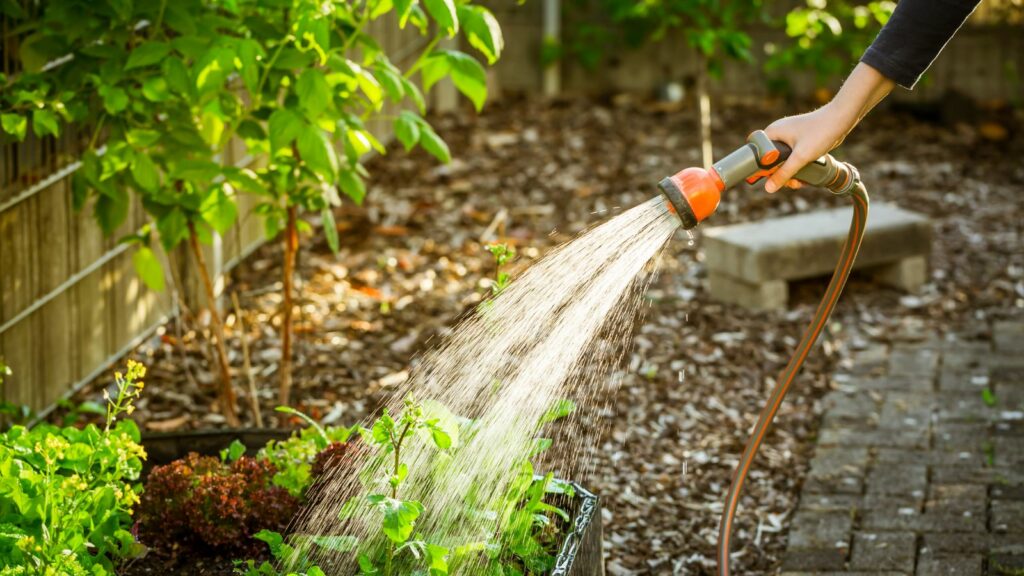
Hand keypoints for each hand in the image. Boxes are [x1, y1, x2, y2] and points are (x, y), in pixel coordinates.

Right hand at [761, 62, 894, 192]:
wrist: (841, 119)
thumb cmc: (820, 132)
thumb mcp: (800, 157)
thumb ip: (784, 173)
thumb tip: (768, 188)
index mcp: (772, 132)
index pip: (757, 153)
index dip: (761, 168)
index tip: (770, 179)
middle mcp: (779, 133)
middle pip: (770, 160)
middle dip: (779, 174)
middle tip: (789, 183)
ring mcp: (790, 137)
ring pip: (783, 161)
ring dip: (790, 173)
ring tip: (799, 181)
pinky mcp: (800, 141)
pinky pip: (793, 157)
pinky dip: (797, 167)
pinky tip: (805, 174)